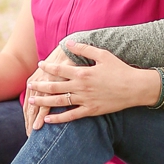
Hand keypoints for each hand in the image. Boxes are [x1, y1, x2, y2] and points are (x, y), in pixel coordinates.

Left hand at [23, 41, 158, 133]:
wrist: (134, 87)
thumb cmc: (119, 69)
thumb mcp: (102, 54)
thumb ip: (84, 48)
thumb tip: (67, 43)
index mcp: (83, 72)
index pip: (59, 69)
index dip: (48, 67)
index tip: (40, 65)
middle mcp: (81, 87)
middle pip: (55, 86)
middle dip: (40, 85)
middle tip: (29, 85)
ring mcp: (85, 100)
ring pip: (59, 101)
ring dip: (44, 101)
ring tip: (32, 101)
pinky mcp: (90, 111)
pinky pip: (71, 116)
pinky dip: (58, 119)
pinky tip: (48, 119)